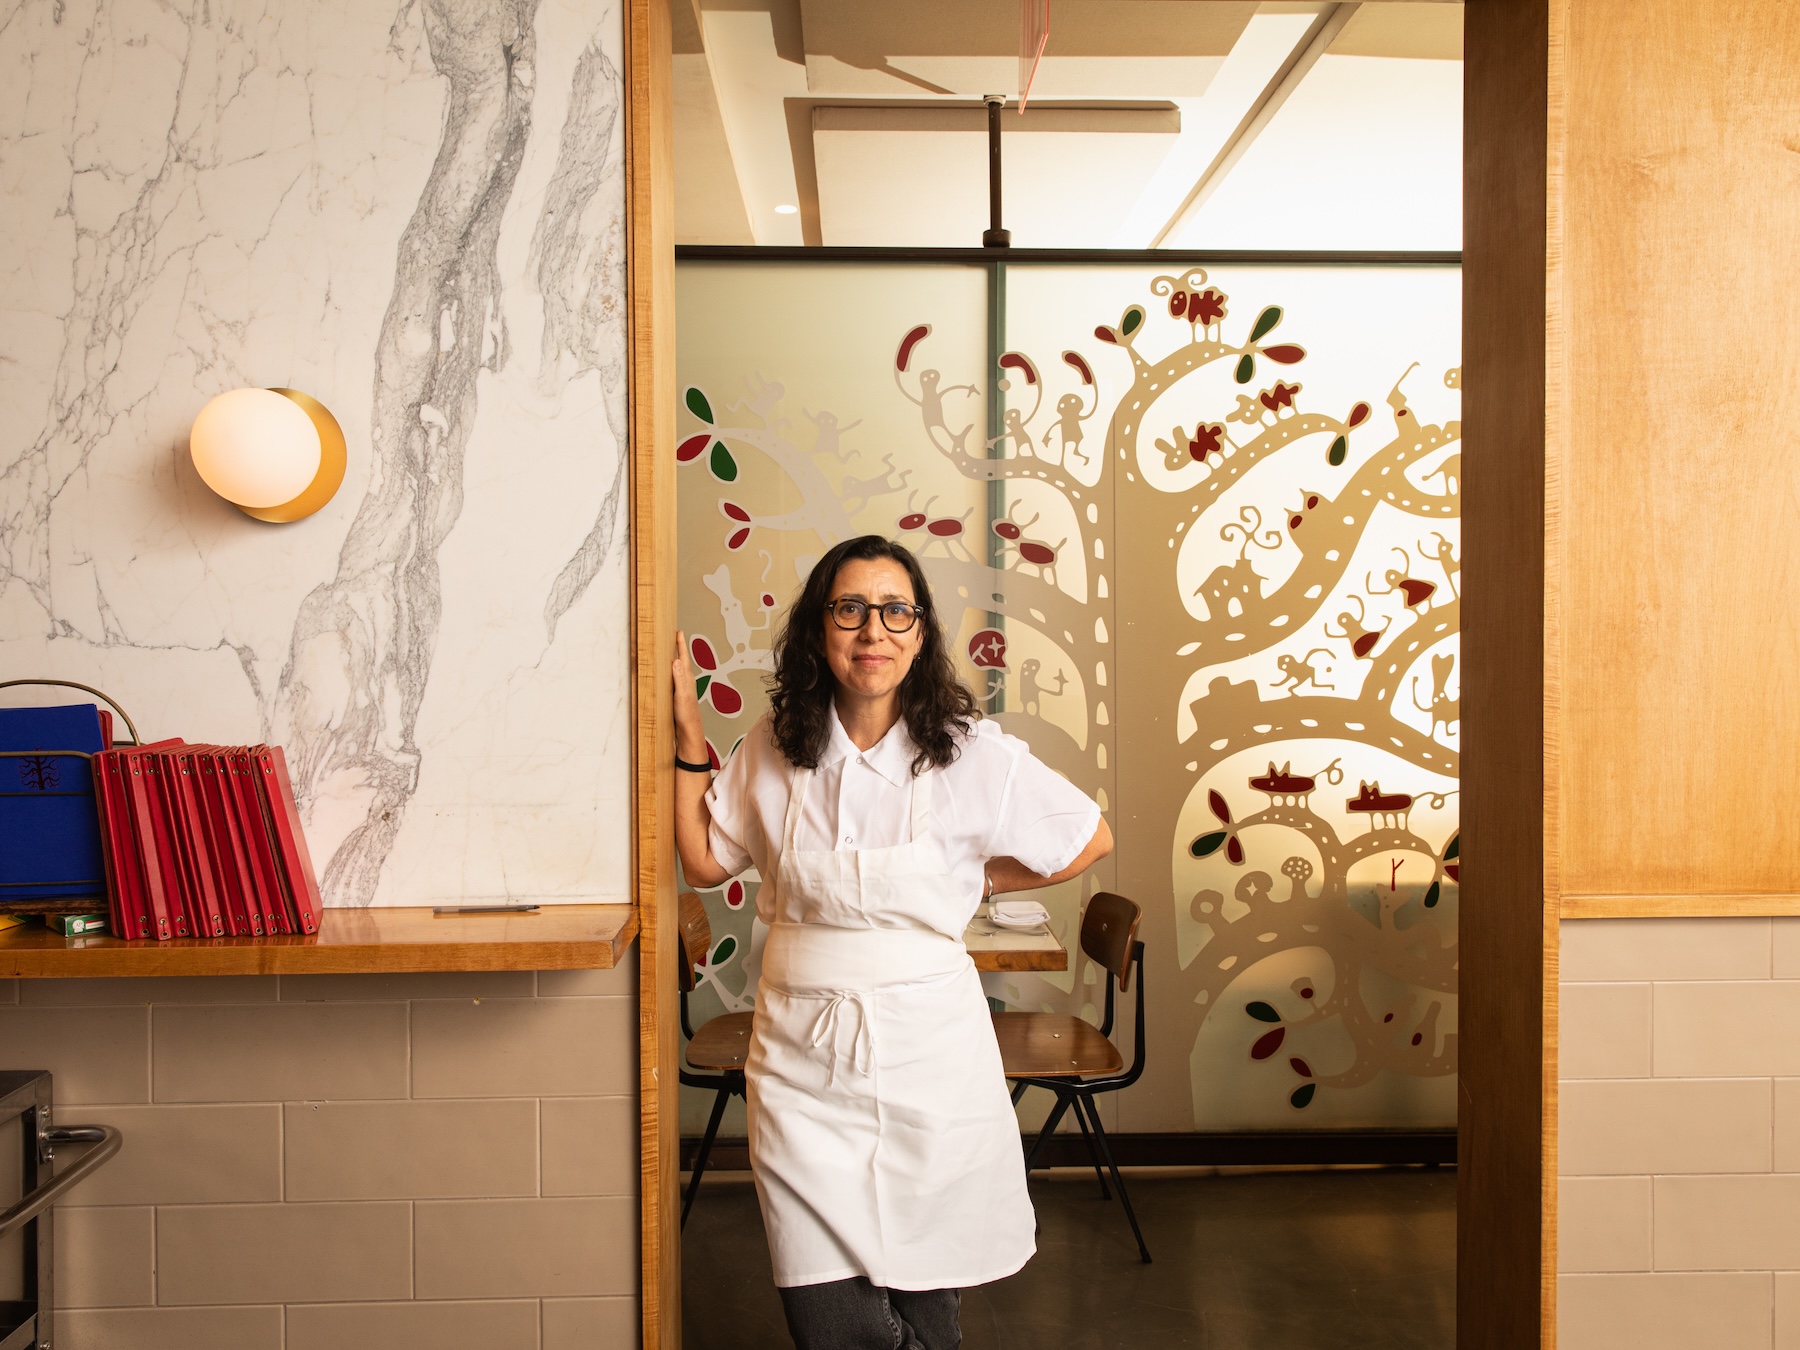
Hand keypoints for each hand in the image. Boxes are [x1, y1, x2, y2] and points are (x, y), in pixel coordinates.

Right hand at [672, 631, 706, 761]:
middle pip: (681, 660)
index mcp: (686, 679)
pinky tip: (668, 675)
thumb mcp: (681, 695)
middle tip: (674, 636)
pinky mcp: (678, 696)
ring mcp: (683, 689)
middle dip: (678, 648)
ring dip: (675, 659)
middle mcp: (686, 682)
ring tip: (670, 650)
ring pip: (678, 669)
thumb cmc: (687, 715)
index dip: (680, 644)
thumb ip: (679, 678)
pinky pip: (674, 679)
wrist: (689, 732)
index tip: (678, 631)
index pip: (683, 657)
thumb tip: (675, 661)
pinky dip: (671, 672)